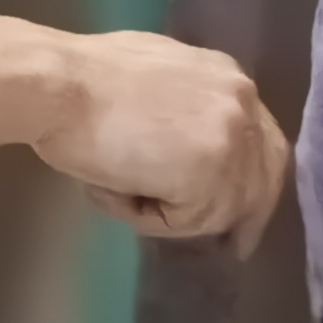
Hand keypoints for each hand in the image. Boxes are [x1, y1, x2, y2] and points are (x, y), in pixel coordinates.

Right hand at [36, 32, 290, 246]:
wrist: (57, 85)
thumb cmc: (79, 82)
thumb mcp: (152, 80)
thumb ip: (182, 109)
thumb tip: (178, 145)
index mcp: (226, 76)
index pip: (259, 138)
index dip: (251, 178)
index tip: (239, 209)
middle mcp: (241, 102)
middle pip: (266, 175)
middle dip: (247, 215)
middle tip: (233, 245)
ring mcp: (230, 139)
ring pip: (221, 206)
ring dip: (174, 214)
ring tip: (123, 193)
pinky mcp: (210, 175)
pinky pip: (187, 220)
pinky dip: (150, 219)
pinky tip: (117, 192)